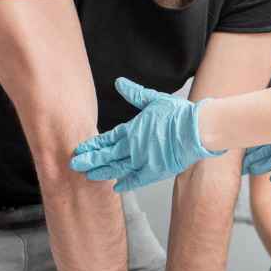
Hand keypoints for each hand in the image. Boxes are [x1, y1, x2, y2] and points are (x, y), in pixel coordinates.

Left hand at [70, 78, 223, 191]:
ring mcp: (143, 161)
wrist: (197, 129)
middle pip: (106, 155)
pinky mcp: (155, 171)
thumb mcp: (154, 100)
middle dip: (89, 160)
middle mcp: (134, 147)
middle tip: (73, 164)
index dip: (93, 144)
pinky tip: (115, 188)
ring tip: (87, 176)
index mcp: (132, 129)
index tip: (80, 148)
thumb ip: (135, 94)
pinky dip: (125, 184)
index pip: (107, 139)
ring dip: (101, 172)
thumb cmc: (179, 114)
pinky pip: (136, 180)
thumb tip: (119, 82)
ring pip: (117, 168)